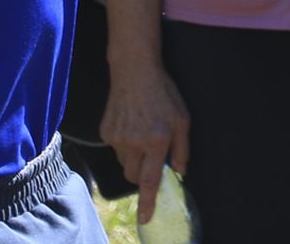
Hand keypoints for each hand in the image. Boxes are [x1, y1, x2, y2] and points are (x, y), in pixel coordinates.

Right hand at [102, 59, 191, 225]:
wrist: (134, 70)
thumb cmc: (163, 93)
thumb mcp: (182, 119)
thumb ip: (182, 149)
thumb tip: (178, 171)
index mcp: (157, 140)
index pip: (150, 180)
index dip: (148, 202)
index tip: (145, 219)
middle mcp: (135, 142)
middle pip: (135, 176)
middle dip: (143, 173)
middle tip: (151, 153)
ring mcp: (117, 138)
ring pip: (125, 163)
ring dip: (134, 157)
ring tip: (141, 131)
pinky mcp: (106, 132)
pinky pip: (116, 149)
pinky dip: (125, 144)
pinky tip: (131, 123)